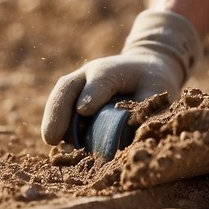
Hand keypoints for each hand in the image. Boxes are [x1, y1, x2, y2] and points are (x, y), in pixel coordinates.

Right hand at [41, 10, 202, 144]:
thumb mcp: (157, 90)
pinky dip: (56, 123)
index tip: (84, 111)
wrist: (142, 67)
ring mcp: (78, 83)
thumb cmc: (150, 80)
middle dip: (59, 112)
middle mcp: (89, 74)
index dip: (92, 96)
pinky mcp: (73, 95)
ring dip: (53, 119)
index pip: (100, 81)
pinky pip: (60, 106)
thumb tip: (130, 133)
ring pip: (59, 97)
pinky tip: (56, 142)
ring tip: (51, 141)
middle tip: (52, 136)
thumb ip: (144, 107)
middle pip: (68, 88)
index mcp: (112, 70)